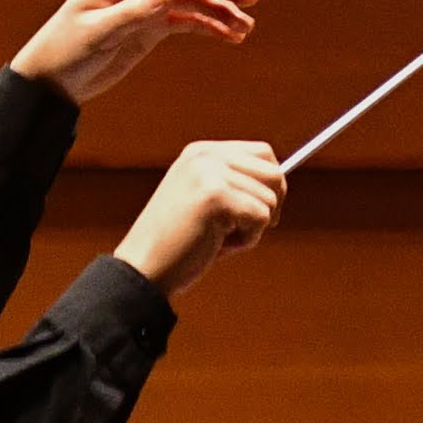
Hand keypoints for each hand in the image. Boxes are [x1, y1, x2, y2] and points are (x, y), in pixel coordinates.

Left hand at [8, 0, 258, 102]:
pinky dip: (209, 26)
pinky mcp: (152, 26)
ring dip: (221, 10)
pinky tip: (231, 37)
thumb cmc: (65, 51)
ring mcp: (147, 3)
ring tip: (246, 26)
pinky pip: (187, 20)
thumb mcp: (97, 33)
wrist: (52, 81)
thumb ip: (131, 12)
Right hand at [114, 141, 282, 295]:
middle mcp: (206, 156)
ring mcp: (210, 173)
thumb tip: (280, 184)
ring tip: (218, 239)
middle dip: (269, 206)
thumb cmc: (174, 245)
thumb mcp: (202, 200)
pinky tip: (216, 245)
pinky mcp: (216, 196)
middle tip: (242, 230)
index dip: (269, 186)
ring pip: (270, 199)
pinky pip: (261, 218)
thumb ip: (233, 183)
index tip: (254, 213)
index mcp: (201, 152)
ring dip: (252, 228)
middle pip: (274, 173)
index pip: (263, 154)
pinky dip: (246, 241)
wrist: (142, 270)